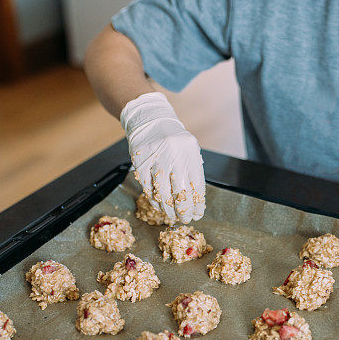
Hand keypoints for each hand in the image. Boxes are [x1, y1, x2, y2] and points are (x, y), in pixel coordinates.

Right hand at [120, 92, 204, 222]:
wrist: (150, 119)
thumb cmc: (173, 138)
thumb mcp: (189, 149)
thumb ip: (192, 171)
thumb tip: (196, 201)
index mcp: (190, 153)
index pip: (196, 187)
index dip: (197, 204)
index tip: (197, 214)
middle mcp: (174, 157)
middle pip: (181, 193)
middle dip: (184, 211)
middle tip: (185, 219)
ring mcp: (156, 160)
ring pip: (163, 193)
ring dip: (168, 208)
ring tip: (172, 215)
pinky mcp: (141, 163)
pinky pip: (148, 188)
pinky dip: (154, 199)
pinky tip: (159, 204)